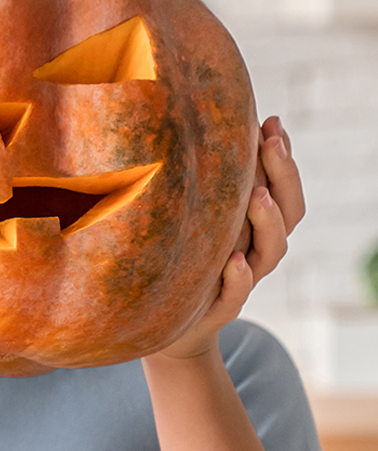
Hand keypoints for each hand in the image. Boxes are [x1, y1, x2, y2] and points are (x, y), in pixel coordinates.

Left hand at [153, 117, 302, 360]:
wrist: (163, 327)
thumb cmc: (181, 263)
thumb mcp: (195, 221)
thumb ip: (207, 187)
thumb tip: (198, 131)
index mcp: (255, 229)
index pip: (283, 191)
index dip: (283, 159)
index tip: (271, 122)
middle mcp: (255, 252)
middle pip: (288, 214)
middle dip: (283, 176)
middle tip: (271, 142)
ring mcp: (240, 281)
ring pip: (270, 252)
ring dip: (267, 221)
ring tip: (257, 194)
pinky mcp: (217, 310)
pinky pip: (235, 296)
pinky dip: (239, 278)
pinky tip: (234, 260)